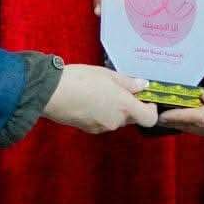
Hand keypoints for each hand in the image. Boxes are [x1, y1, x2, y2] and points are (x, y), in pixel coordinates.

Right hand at [42, 65, 158, 132]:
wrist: (52, 93)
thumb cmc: (81, 80)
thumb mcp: (108, 75)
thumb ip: (128, 83)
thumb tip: (143, 85)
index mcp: (124, 106)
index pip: (150, 119)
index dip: (151, 110)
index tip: (146, 98)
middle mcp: (116, 120)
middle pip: (132, 118)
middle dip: (129, 106)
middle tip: (119, 89)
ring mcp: (102, 127)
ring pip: (116, 120)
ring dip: (114, 109)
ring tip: (100, 92)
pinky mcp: (89, 129)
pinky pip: (102, 122)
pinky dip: (101, 113)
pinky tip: (89, 100)